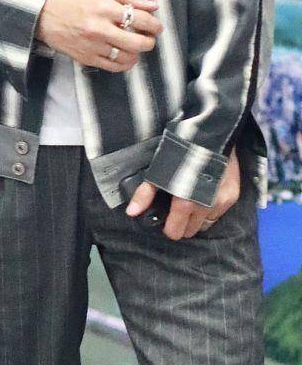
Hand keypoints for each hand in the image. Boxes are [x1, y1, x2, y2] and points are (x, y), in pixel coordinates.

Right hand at [35, 0, 162, 71]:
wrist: (45, 15)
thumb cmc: (75, 0)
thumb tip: (153, 5)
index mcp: (104, 7)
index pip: (139, 18)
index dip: (154, 24)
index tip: (156, 26)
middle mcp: (99, 28)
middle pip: (136, 42)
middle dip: (149, 41)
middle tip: (150, 38)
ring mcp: (93, 45)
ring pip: (127, 56)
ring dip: (138, 53)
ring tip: (137, 46)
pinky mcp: (87, 58)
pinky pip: (113, 67)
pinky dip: (125, 64)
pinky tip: (126, 56)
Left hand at [126, 149, 240, 240]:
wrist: (211, 132)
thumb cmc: (180, 150)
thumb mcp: (159, 170)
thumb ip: (145, 194)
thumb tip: (131, 213)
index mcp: (187, 203)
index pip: (176, 232)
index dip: (168, 228)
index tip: (165, 219)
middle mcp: (207, 207)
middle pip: (191, 231)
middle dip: (182, 224)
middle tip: (176, 209)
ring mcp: (222, 202)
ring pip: (206, 224)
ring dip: (197, 218)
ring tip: (190, 201)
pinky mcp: (233, 195)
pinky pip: (219, 214)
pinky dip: (210, 210)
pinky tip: (204, 195)